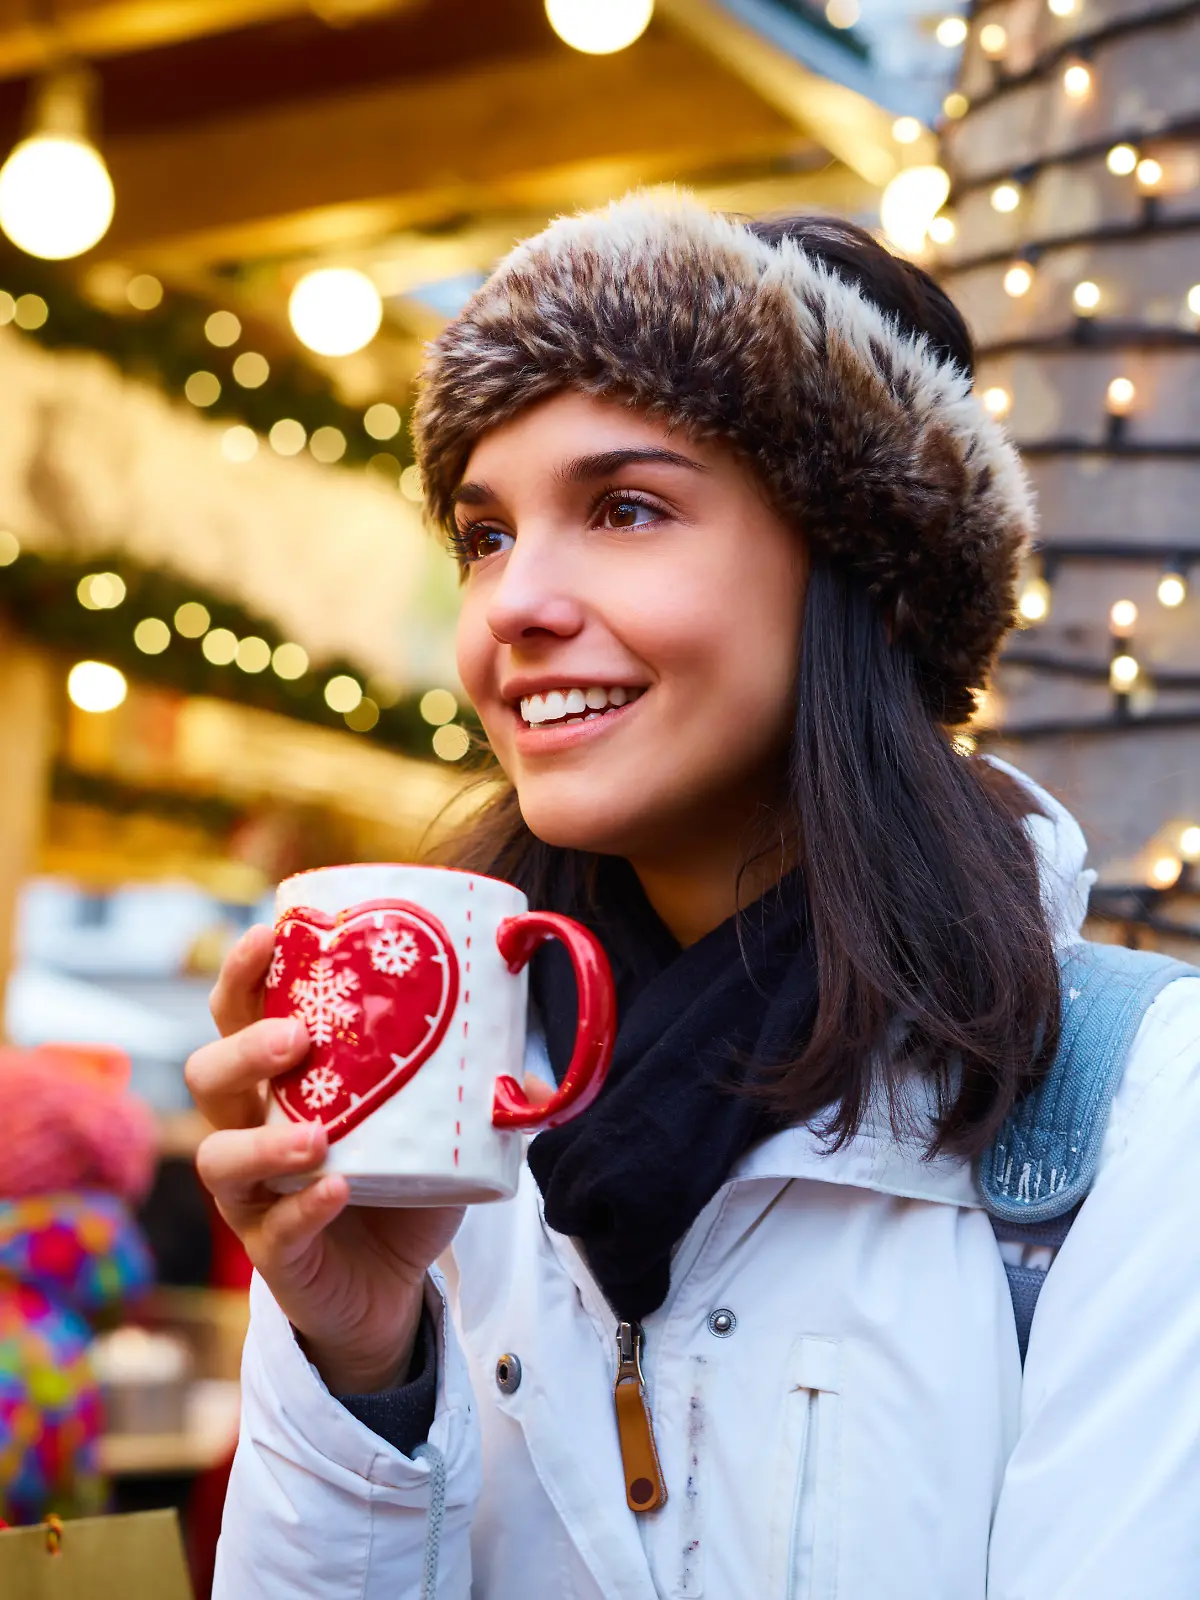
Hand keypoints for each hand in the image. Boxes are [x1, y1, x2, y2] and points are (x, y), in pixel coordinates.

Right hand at [188, 925, 463, 1393]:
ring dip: (263, 1141)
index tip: (269, 935)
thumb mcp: (439, 1128)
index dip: (241, 974)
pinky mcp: (274, 1252)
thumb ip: (482, 1098)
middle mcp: (250, 1128)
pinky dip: (305, 1208)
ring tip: (316, 1133)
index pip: (237, 1014)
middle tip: (297, 1038)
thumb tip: (541, 1080)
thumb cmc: (401, 1184)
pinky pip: (274, 1229)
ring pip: (219, 1157)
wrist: (392, 1285)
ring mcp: (254, 1194)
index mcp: (280, 1079)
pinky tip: (339, 1188)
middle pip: (208, 1076)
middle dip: (244, 1049)